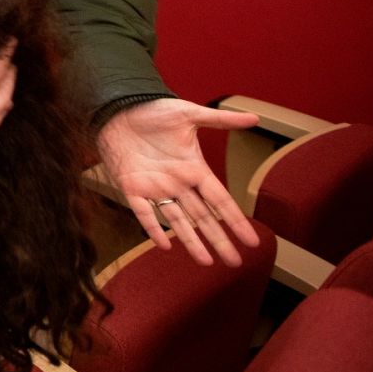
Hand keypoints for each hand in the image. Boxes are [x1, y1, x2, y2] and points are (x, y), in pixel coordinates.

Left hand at [96, 98, 261, 266]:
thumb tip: (255, 118)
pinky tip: (164, 244)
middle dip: (219, 240)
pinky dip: (153, 228)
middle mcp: (177, 183)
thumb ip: (220, 120)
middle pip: (203, 217)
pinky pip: (143, 212)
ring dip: (191, 240)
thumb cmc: (153, 110)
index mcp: (194, 169)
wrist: (117, 107)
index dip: (235, 220)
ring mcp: (155, 188)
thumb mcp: (189, 113)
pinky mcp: (131, 187)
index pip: (220, 200)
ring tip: (207, 261)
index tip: (252, 240)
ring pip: (177, 220)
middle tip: (235, 263)